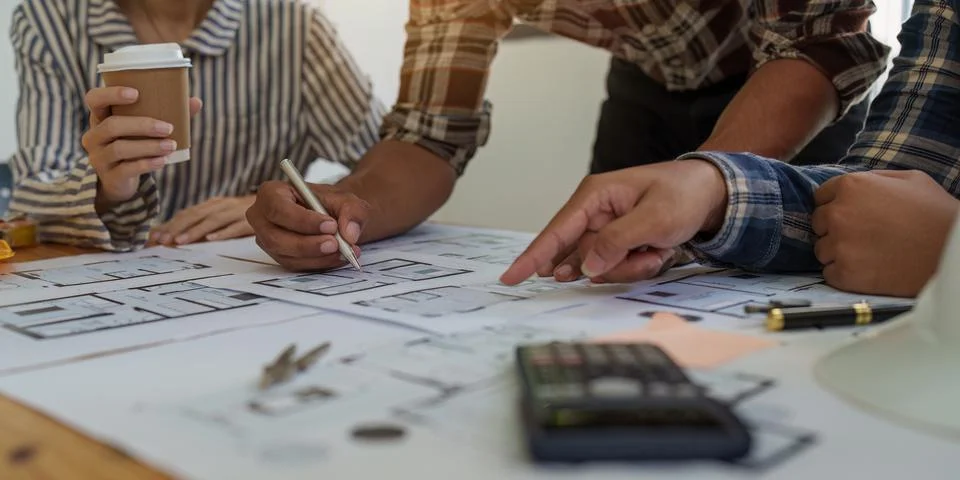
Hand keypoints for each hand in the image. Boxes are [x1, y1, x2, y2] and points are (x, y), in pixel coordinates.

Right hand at [82, 86, 201, 208]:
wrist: (121, 180)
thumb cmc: (134, 143)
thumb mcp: (143, 128)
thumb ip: (168, 113)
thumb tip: (196, 101)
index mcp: (100, 117)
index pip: (94, 99)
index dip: (111, 94)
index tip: (136, 93)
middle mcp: (94, 136)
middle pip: (112, 125)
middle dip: (142, 125)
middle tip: (168, 127)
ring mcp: (99, 157)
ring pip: (119, 148)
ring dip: (149, 146)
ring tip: (171, 145)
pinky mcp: (110, 176)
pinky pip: (127, 169)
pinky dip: (147, 164)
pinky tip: (163, 161)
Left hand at [151, 196, 255, 245]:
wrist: (277, 203)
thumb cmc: (245, 215)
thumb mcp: (223, 216)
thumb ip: (203, 224)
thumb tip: (175, 238)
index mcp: (213, 205)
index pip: (187, 213)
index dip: (170, 224)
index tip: (154, 238)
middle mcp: (222, 205)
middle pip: (196, 215)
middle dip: (177, 228)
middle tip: (162, 242)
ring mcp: (237, 211)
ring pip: (212, 220)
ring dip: (195, 230)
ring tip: (180, 241)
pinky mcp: (251, 220)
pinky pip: (236, 226)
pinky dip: (223, 232)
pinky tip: (212, 239)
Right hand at [246, 180, 368, 270]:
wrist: (335, 218)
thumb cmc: (333, 204)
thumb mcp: (347, 200)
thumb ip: (352, 212)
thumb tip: (349, 233)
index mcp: (271, 193)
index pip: (279, 208)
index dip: (303, 220)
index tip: (331, 225)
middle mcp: (263, 218)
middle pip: (276, 238)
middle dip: (308, 244)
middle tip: (336, 244)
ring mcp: (268, 240)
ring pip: (287, 256)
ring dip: (317, 257)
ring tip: (344, 251)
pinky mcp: (280, 257)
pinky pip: (296, 266)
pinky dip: (319, 263)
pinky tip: (338, 257)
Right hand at [501, 160, 727, 284]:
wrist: (711, 192)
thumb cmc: (683, 194)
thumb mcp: (654, 218)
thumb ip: (616, 242)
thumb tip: (586, 266)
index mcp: (594, 196)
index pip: (556, 231)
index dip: (533, 257)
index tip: (510, 277)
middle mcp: (592, 212)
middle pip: (580, 257)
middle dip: (614, 265)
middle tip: (647, 252)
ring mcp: (603, 229)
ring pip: (598, 267)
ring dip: (630, 266)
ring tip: (658, 248)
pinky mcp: (615, 242)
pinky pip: (614, 267)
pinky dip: (637, 266)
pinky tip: (656, 250)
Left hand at [812, 170, 958, 296]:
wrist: (952, 252)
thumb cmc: (936, 212)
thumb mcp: (910, 179)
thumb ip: (874, 178)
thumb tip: (855, 184)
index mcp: (851, 186)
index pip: (820, 197)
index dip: (835, 207)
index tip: (852, 217)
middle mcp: (838, 213)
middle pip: (818, 224)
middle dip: (834, 230)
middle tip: (862, 238)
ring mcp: (839, 245)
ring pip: (822, 250)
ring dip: (838, 253)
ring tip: (868, 255)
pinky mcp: (844, 273)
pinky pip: (829, 274)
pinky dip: (843, 275)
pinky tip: (867, 271)